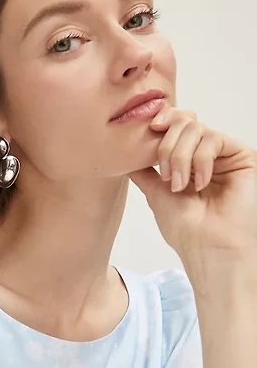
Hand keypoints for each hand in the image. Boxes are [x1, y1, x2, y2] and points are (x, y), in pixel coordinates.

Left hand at [127, 105, 256, 266]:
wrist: (207, 247)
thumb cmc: (185, 228)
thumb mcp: (154, 191)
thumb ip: (143, 168)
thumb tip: (125, 151)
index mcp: (186, 160)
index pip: (174, 125)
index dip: (161, 120)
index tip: (149, 129)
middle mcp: (205, 154)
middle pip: (183, 122)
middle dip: (166, 146)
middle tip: (165, 175)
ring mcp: (223, 154)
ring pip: (195, 129)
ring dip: (180, 156)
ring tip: (179, 184)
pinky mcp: (241, 156)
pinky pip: (214, 139)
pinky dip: (200, 161)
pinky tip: (200, 184)